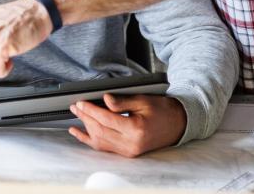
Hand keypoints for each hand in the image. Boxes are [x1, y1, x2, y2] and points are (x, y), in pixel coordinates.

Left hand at [69, 94, 186, 157]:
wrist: (178, 125)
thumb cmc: (162, 110)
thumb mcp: (143, 100)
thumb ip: (122, 101)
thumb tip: (105, 100)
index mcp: (136, 129)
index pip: (106, 120)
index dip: (91, 110)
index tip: (81, 102)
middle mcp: (131, 144)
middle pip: (100, 131)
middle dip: (85, 117)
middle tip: (75, 106)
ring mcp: (129, 151)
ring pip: (100, 141)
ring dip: (85, 127)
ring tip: (76, 114)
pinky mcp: (127, 153)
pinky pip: (104, 147)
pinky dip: (89, 140)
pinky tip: (78, 132)